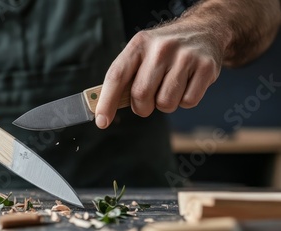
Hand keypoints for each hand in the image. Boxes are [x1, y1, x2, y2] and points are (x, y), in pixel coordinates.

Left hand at [95, 21, 222, 128]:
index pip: (117, 76)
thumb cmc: (164, 51)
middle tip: (148, 100)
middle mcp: (161, 48)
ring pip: (166, 103)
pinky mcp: (206, 67)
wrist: (204, 31)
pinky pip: (188, 102)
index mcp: (139, 44)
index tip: (102, 121)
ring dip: (164, 104)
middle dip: (142, 107)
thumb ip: (124, 78)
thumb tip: (104, 110)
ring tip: (169, 87)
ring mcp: (185, 57)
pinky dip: (184, 101)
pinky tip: (186, 84)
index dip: (107, 102)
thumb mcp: (141, 53)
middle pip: (141, 94)